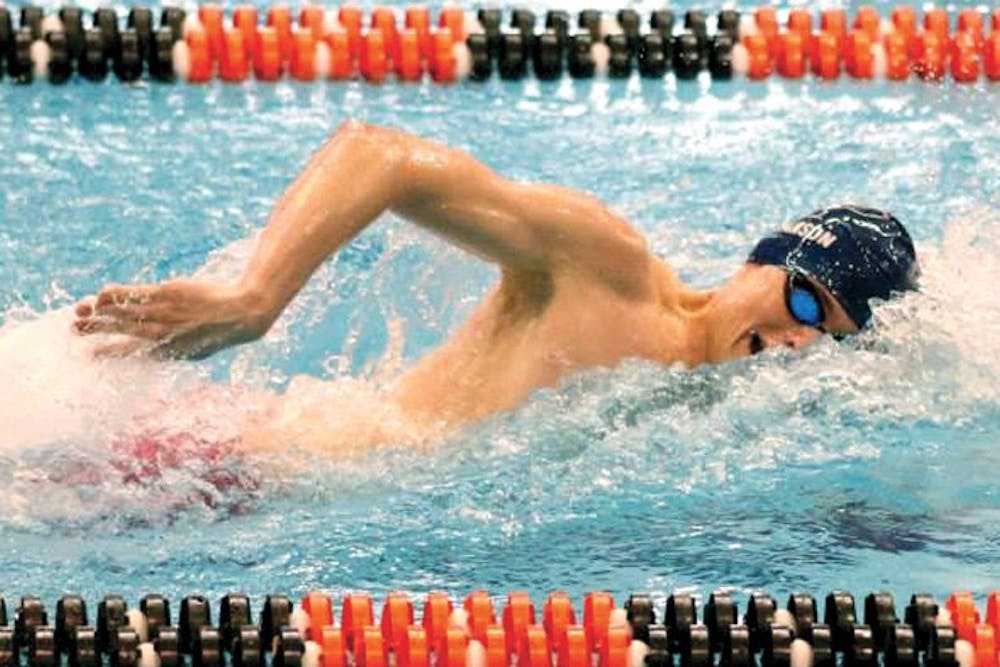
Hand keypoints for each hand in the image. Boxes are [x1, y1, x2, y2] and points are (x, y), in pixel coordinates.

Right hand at [74, 279, 272, 359]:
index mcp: (165, 352)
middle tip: (74, 329)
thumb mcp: (193, 350)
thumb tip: (151, 353)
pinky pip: (135, 294)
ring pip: (123, 313)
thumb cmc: (216, 333)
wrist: (240, 314)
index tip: (89, 354)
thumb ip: (169, 350)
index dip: (106, 353)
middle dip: (95, 331)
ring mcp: (163, 313)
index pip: (128, 354)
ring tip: (81, 310)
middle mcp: (161, 334)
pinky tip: (102, 294)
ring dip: (99, 311)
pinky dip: (117, 295)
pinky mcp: (167, 293)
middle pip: (119, 332)